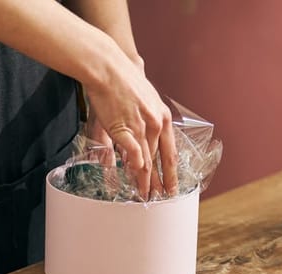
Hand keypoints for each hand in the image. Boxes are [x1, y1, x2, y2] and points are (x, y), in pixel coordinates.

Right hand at [83, 64, 176, 200]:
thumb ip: (140, 125)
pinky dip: (133, 168)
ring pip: (147, 160)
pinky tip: (133, 179)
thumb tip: (134, 143)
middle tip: (160, 199)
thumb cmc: (123, 80)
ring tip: (144, 195)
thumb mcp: (140, 101)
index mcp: (162, 118)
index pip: (170, 152)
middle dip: (160, 182)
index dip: (171, 172)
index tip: (171, 188)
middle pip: (159, 159)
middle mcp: (156, 124)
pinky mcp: (125, 127)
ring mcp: (141, 126)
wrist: (109, 66)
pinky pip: (132, 154)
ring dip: (145, 180)